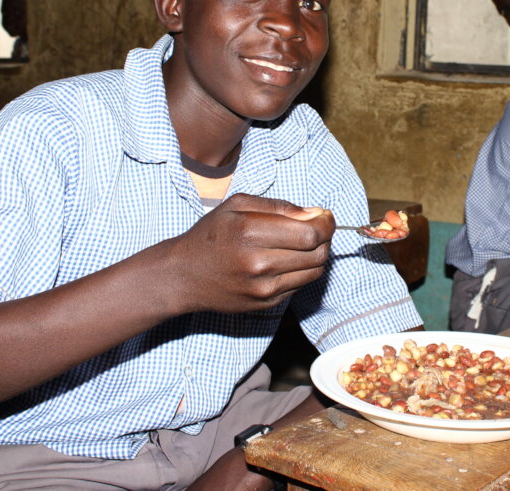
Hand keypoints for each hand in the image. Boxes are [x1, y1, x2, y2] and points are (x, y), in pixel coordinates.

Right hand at [170, 193, 334, 313]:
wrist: (183, 276)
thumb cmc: (211, 235)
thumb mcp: (237, 205)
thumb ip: (279, 206)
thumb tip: (315, 213)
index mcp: (250, 232)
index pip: (310, 232)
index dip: (326, 223)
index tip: (325, 216)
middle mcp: (258, 263)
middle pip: (317, 252)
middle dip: (326, 237)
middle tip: (320, 227)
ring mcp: (263, 288)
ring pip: (314, 271)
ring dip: (319, 254)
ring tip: (307, 242)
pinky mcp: (265, 303)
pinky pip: (300, 285)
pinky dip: (304, 270)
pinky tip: (290, 259)